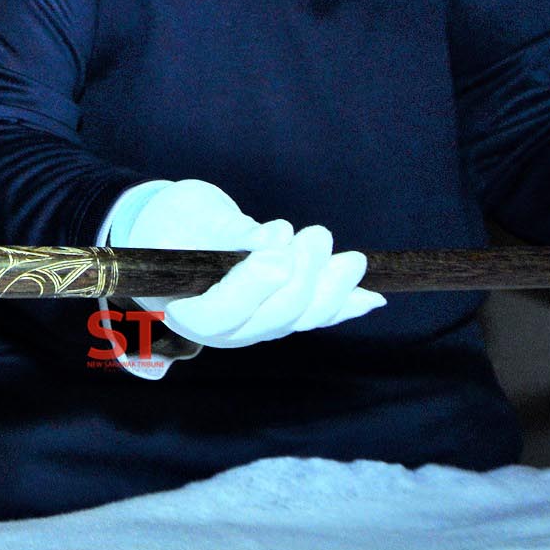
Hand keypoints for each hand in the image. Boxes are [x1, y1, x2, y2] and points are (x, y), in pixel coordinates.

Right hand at [111, 179, 383, 347]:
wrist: (179, 231)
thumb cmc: (176, 223)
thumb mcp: (190, 219)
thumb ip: (229, 234)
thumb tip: (274, 238)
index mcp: (187, 309)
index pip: (221, 313)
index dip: (252, 287)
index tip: (278, 253)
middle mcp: (225, 330)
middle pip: (273, 316)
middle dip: (304, 276)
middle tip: (317, 234)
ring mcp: (256, 327)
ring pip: (301, 318)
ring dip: (333, 290)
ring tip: (353, 259)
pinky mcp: (280, 316)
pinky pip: (315, 316)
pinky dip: (344, 306)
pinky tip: (372, 299)